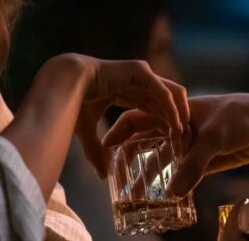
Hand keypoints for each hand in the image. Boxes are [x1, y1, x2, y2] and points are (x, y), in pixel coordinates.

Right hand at [47, 54, 189, 178]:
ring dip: (181, 116)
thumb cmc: (72, 103)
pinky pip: (163, 93)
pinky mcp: (140, 72)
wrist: (63, 82)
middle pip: (170, 100)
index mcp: (129, 90)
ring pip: (172, 94)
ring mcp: (141, 74)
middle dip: (180, 121)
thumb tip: (102, 176)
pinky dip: (172, 110)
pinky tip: (176, 128)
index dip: (167, 125)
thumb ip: (96, 151)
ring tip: (184, 139)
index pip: (157, 107)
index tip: (175, 146)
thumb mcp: (87, 131)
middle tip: (185, 144)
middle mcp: (139, 81)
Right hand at [104, 94, 248, 195]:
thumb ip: (194, 164)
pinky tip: (160, 197)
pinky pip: (178, 172)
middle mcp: (175, 127)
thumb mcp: (213, 138)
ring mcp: (187, 144)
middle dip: (127, 157)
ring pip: (159, 158)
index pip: (135, 119)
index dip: (117, 132)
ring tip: (131, 195)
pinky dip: (167, 182)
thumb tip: (175, 193)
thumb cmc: (239, 116)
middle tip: (112, 177)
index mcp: (171, 111)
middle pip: (143, 141)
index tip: (103, 148)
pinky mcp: (201, 159)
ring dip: (145, 174)